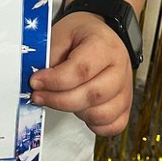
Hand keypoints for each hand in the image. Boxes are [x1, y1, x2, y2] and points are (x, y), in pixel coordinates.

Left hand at [29, 12, 132, 135]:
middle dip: (59, 100)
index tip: (35, 82)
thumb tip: (37, 82)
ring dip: (75, 112)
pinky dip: (93, 124)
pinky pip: (112, 126)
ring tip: (61, 98)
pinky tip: (79, 109)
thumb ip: (49, 57)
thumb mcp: (60, 34)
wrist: (99, 35)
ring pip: (101, 115)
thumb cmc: (80, 34)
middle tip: (39, 95)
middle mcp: (120, 68)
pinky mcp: (126, 105)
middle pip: (92, 95)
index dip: (55, 80)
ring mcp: (125, 89)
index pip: (81, 69)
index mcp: (104, 45)